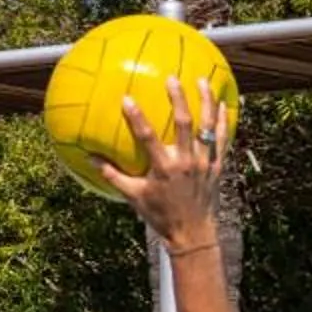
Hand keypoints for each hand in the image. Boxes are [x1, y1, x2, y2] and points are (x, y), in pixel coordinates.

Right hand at [102, 74, 229, 248]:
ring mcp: (203, 162)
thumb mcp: (133, 197)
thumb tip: (89, 157)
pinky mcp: (216, 165)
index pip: (147, 138)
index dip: (137, 118)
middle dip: (178, 98)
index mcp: (163, 168)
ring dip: (206, 101)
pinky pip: (222, 138)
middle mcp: (185, 161)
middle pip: (183, 123)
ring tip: (202, 80)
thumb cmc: (160, 215)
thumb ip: (111, 175)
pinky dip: (223, 120)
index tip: (127, 98)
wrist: (192, 233)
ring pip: (207, 126)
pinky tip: (222, 104)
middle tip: (172, 78)